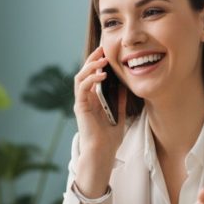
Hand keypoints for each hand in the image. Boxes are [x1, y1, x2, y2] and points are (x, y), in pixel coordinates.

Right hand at [73, 47, 126, 195]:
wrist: (102, 154)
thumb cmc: (109, 140)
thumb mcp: (119, 116)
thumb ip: (119, 101)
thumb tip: (124, 86)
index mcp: (93, 100)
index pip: (93, 76)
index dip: (98, 63)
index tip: (108, 53)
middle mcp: (85, 99)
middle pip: (85, 73)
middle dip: (93, 59)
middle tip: (103, 49)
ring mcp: (81, 103)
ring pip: (80, 77)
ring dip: (90, 66)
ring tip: (102, 59)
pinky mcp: (80, 107)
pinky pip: (82, 89)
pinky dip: (91, 79)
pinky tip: (102, 75)